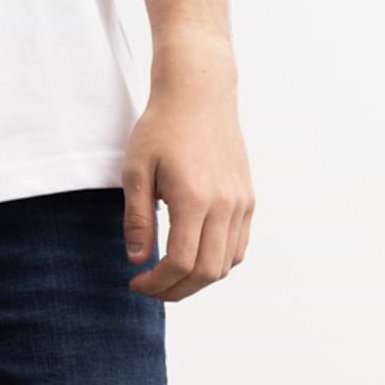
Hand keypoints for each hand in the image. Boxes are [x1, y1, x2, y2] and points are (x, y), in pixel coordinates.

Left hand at [121, 35, 254, 302]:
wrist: (199, 94)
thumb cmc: (161, 126)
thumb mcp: (136, 167)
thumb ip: (138, 217)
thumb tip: (137, 260)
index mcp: (194, 198)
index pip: (180, 262)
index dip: (158, 283)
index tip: (136, 284)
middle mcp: (224, 206)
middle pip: (206, 272)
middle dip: (176, 290)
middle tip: (150, 288)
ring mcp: (241, 203)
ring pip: (226, 264)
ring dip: (198, 279)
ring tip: (169, 276)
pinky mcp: (248, 198)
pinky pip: (238, 246)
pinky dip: (218, 262)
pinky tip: (194, 256)